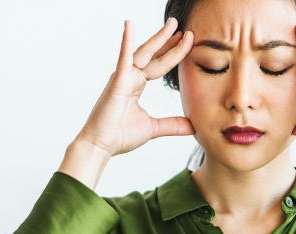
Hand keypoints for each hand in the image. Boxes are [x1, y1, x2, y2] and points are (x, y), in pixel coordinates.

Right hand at [75, 18, 194, 157]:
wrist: (101, 146)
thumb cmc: (120, 136)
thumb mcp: (153, 128)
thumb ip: (173, 124)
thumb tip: (194, 126)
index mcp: (137, 85)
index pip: (160, 65)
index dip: (172, 54)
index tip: (186, 42)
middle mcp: (130, 77)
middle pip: (154, 55)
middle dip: (169, 41)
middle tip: (183, 28)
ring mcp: (122, 78)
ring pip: (144, 53)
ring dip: (158, 38)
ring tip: (172, 24)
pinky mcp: (116, 82)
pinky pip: (123, 59)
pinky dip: (127, 42)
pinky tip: (130, 25)